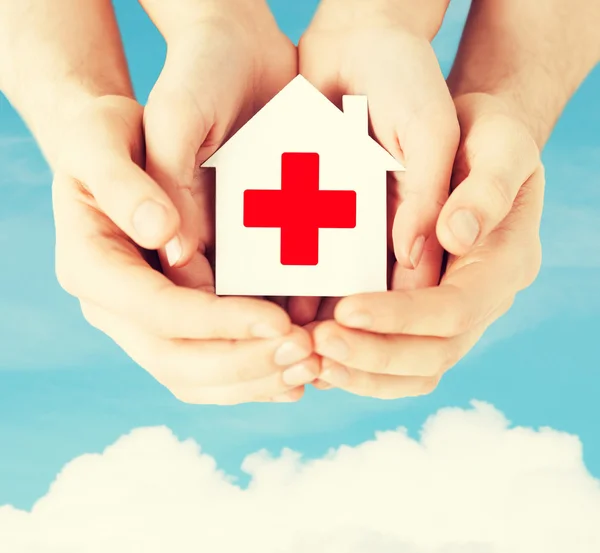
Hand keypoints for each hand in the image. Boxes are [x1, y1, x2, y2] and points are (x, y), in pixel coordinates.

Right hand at [53, 95, 317, 404]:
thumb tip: (164, 235)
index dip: (217, 322)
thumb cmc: (105, 138)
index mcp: (91, 266)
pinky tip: (291, 374)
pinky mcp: (169, 323)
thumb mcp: (101, 138)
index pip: (156, 310)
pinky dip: (249, 375)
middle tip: (305, 355)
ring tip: (308, 368)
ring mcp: (139, 322)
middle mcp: (112, 307)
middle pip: (175, 360)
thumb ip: (123, 184)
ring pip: (193, 377)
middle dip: (243, 362)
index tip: (278, 323)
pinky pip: (206, 368)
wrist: (109, 154)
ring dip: (252, 380)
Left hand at [312, 93, 542, 397]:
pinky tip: (318, 356)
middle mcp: (482, 300)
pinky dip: (359, 365)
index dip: (401, 316)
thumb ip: (485, 190)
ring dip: (362, 372)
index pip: (456, 309)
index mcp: (505, 264)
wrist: (473, 146)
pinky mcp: (423, 312)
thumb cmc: (486, 138)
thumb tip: (454, 237)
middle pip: (434, 355)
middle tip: (315, 345)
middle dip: (373, 355)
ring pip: (415, 370)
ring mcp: (453, 312)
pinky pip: (396, 357)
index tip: (345, 310)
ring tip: (310, 360)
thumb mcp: (499, 144)